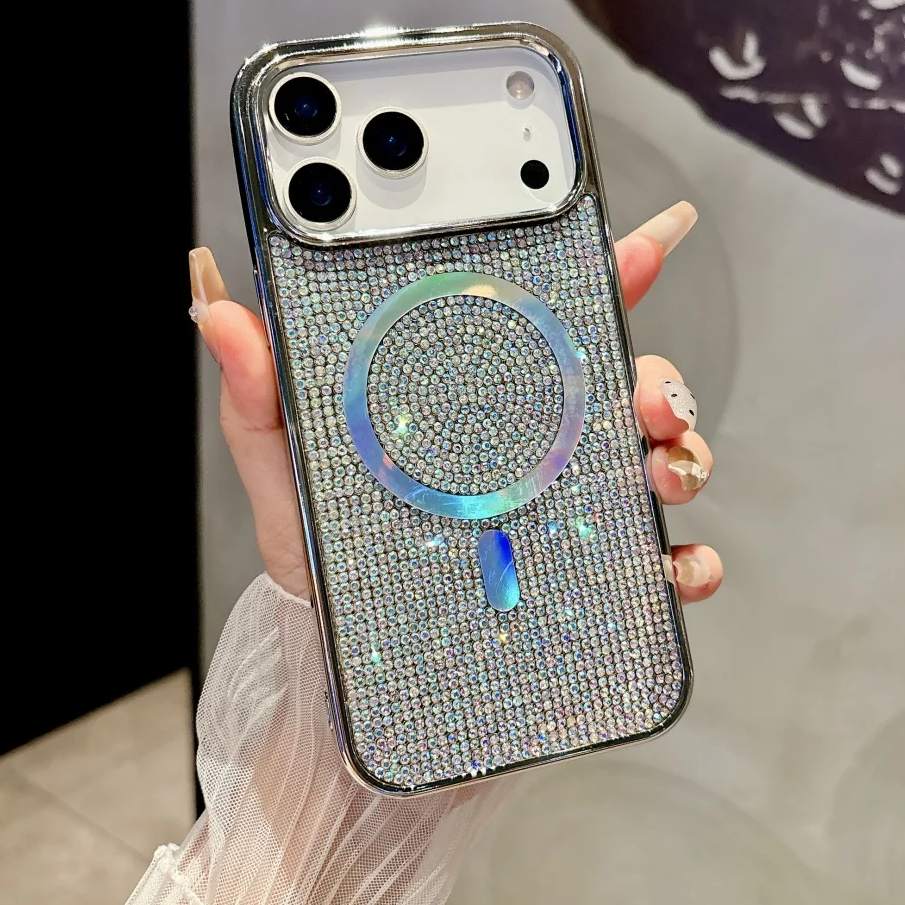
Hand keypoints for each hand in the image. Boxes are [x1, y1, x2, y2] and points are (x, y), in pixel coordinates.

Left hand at [190, 201, 721, 601]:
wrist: (338, 667)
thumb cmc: (320, 559)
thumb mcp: (284, 470)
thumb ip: (259, 394)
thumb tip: (218, 304)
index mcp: (478, 407)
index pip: (547, 327)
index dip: (602, 272)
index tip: (643, 237)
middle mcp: (534, 452)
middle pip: (624, 390)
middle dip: (658, 378)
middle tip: (648, 390)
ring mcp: (567, 516)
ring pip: (658, 464)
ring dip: (683, 454)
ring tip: (664, 469)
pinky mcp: (585, 587)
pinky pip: (657, 567)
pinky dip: (686, 563)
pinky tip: (679, 567)